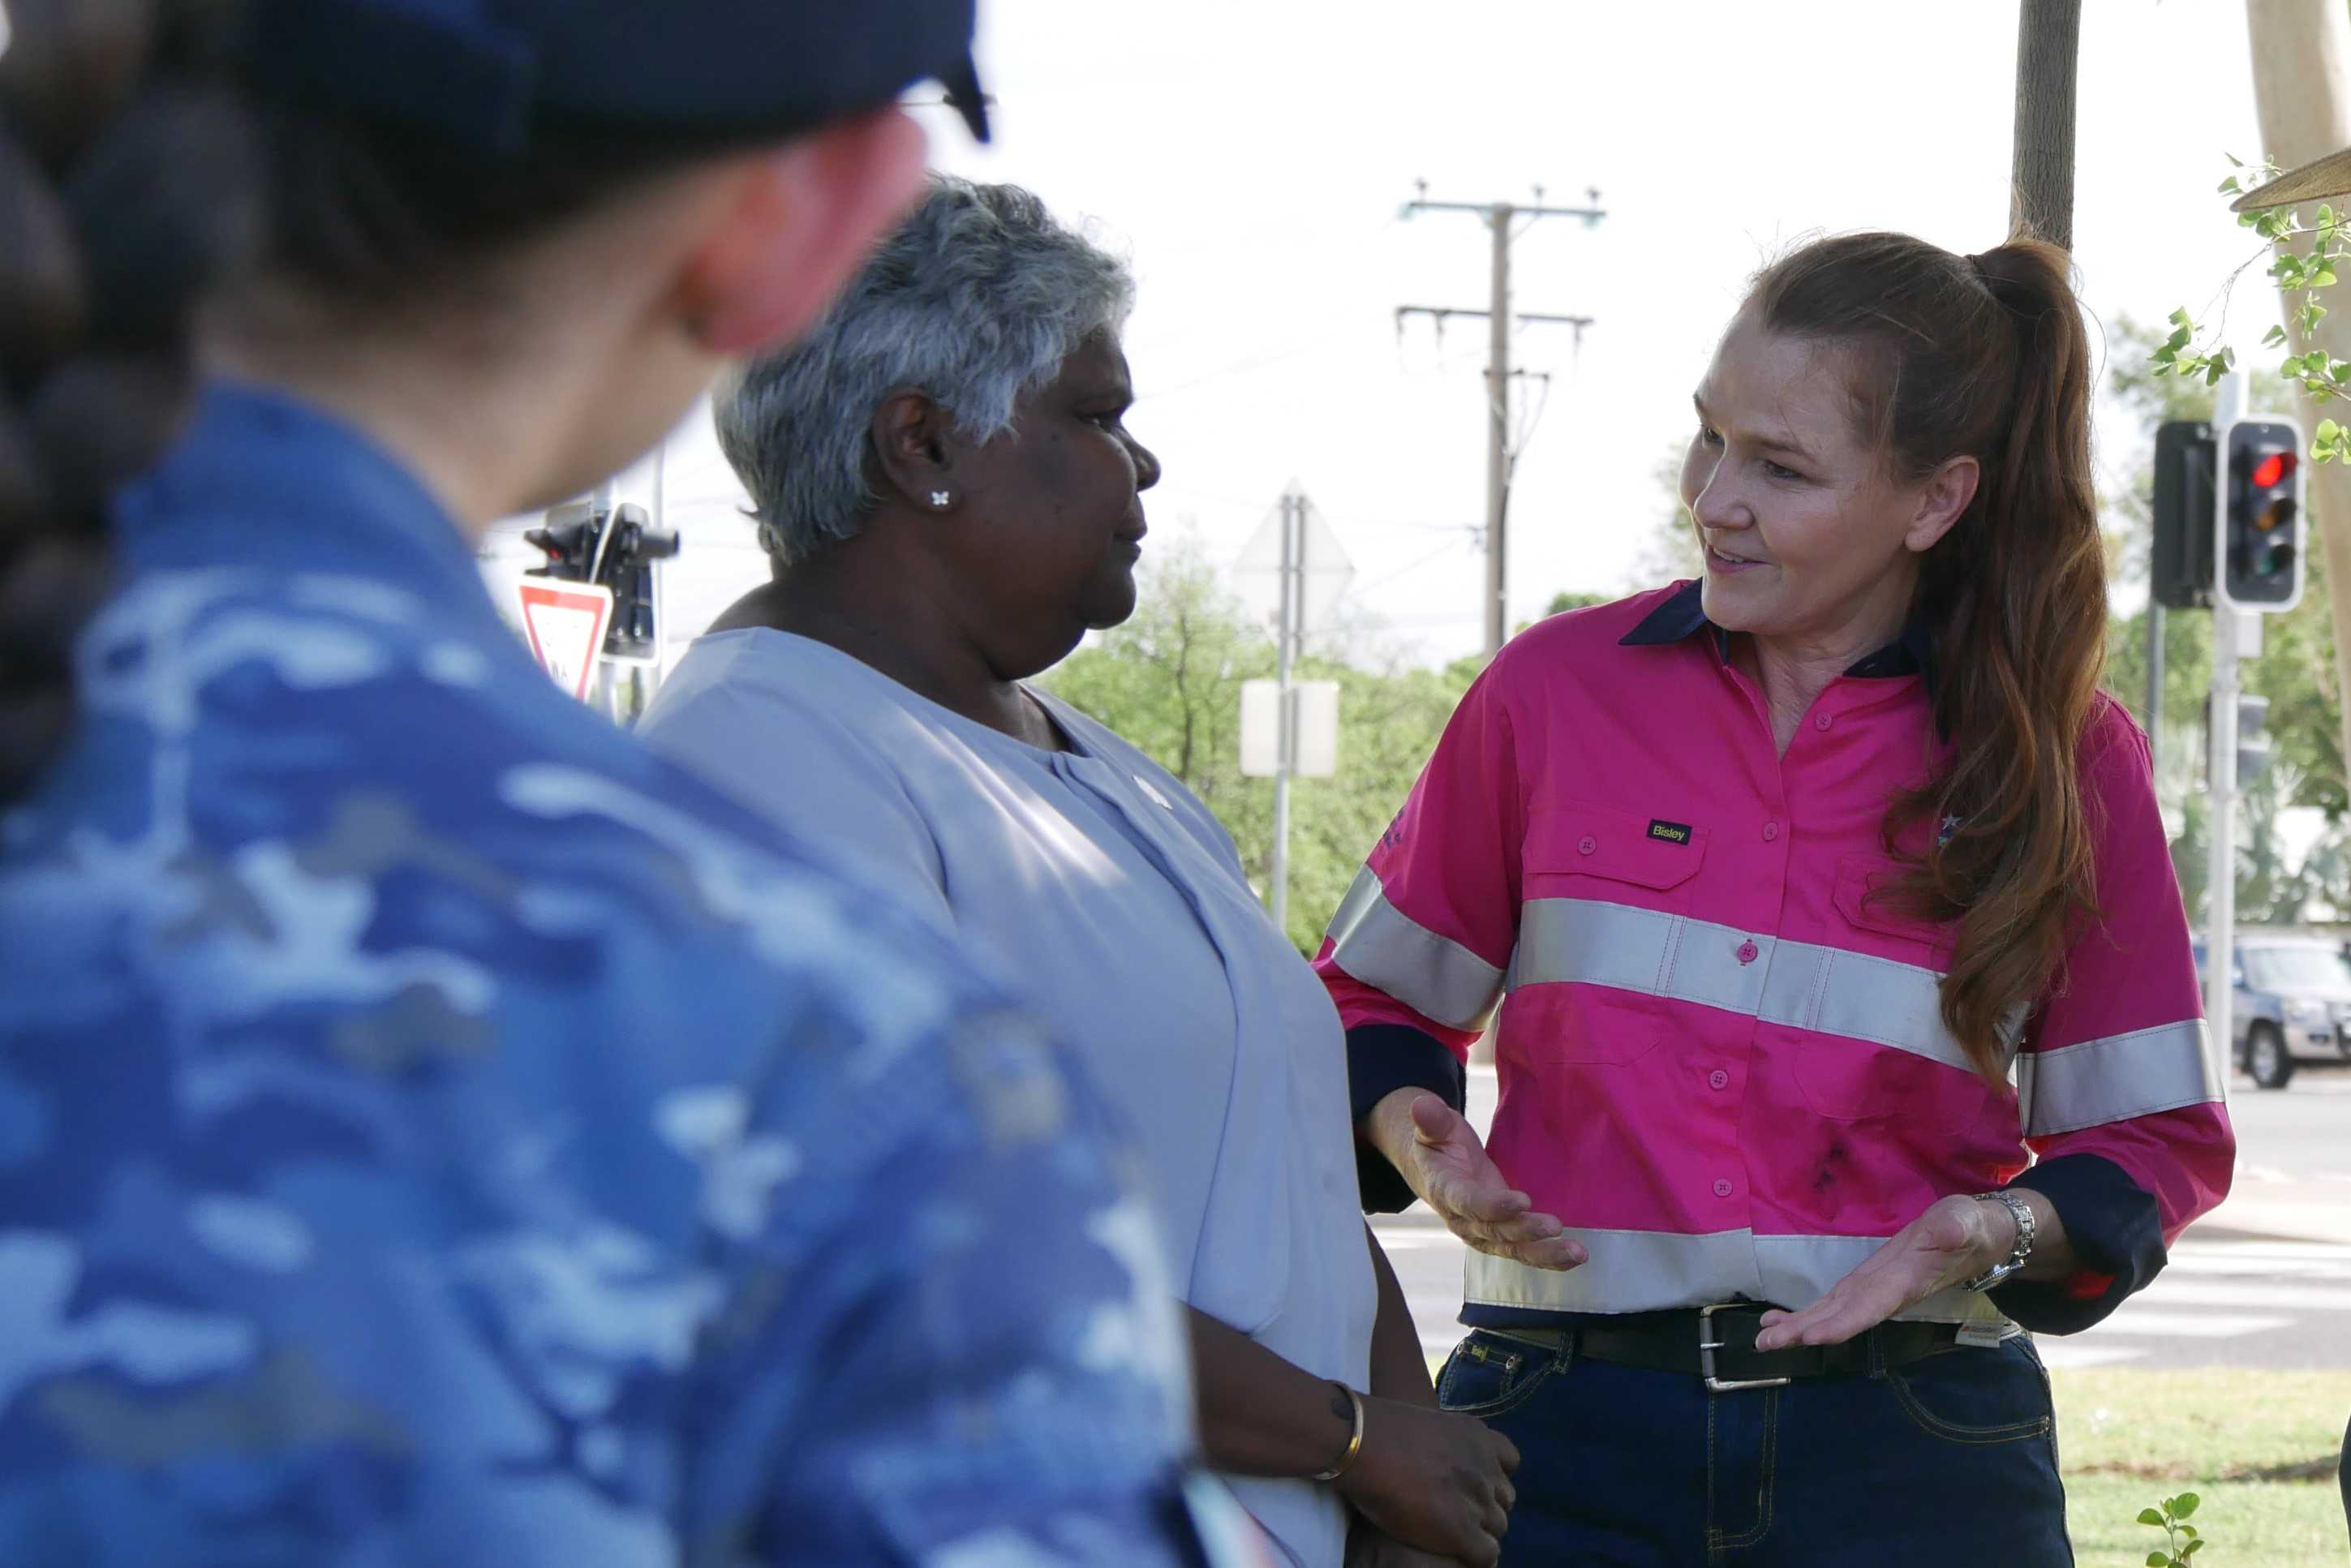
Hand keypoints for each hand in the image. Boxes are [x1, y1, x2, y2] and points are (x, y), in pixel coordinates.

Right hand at [1335, 1394, 1518, 1567]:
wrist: (1364, 1444)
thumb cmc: (1381, 1431)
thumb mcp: (1427, 1423)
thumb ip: (1445, 1443)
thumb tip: (1438, 1459)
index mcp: (1479, 1437)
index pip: (1510, 1461)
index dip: (1493, 1476)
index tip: (1472, 1484)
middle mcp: (1486, 1467)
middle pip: (1504, 1498)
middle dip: (1485, 1505)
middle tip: (1456, 1510)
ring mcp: (1478, 1499)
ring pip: (1498, 1527)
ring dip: (1480, 1531)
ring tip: (1453, 1534)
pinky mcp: (1463, 1530)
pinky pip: (1487, 1554)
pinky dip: (1476, 1557)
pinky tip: (1457, 1552)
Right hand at [1381, 1091, 1583, 1270]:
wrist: (1434, 1171)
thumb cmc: (1438, 1145)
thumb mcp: (1434, 1128)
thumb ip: (1431, 1120)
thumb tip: (1420, 1104)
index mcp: (1446, 1191)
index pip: (1469, 1202)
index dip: (1493, 1205)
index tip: (1522, 1201)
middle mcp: (1464, 1220)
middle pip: (1495, 1231)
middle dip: (1525, 1230)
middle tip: (1555, 1226)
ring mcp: (1483, 1233)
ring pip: (1513, 1248)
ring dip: (1544, 1253)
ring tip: (1576, 1252)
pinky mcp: (1501, 1238)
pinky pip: (1524, 1252)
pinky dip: (1549, 1257)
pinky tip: (1574, 1257)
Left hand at [1753, 1193, 2012, 1350]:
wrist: (1978, 1238)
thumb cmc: (1971, 1229)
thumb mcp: (1966, 1222)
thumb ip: (1957, 1228)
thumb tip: (1952, 1231)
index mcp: (1906, 1282)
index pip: (1871, 1307)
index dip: (1843, 1323)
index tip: (1813, 1337)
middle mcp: (1885, 1293)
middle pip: (1842, 1317)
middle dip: (1806, 1332)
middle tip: (1767, 1344)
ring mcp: (1874, 1290)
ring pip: (1832, 1314)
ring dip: (1798, 1327)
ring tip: (1764, 1338)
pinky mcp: (1867, 1283)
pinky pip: (1833, 1303)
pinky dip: (1806, 1314)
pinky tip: (1778, 1321)